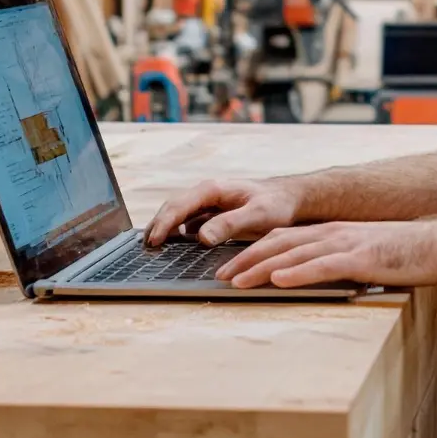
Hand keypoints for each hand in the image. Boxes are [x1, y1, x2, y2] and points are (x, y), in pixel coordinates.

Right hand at [143, 178, 302, 247]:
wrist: (291, 199)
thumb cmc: (277, 204)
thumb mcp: (258, 215)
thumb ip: (230, 224)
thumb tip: (201, 237)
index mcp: (214, 189)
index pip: (180, 204)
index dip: (164, 223)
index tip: (154, 240)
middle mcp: (207, 194)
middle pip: (173, 208)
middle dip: (157, 225)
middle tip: (145, 247)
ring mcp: (209, 204)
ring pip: (178, 215)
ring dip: (164, 228)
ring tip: (151, 248)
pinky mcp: (213, 214)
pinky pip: (188, 222)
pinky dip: (176, 233)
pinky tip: (172, 247)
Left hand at [215, 220, 436, 288]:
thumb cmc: (409, 253)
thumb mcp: (368, 254)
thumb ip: (342, 261)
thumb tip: (321, 276)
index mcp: (334, 232)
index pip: (284, 239)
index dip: (254, 252)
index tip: (232, 267)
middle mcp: (334, 233)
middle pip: (279, 243)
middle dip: (246, 259)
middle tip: (220, 276)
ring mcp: (346, 243)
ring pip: (293, 253)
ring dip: (261, 267)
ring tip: (236, 281)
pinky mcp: (361, 258)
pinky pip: (322, 265)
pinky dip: (297, 272)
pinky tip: (278, 279)